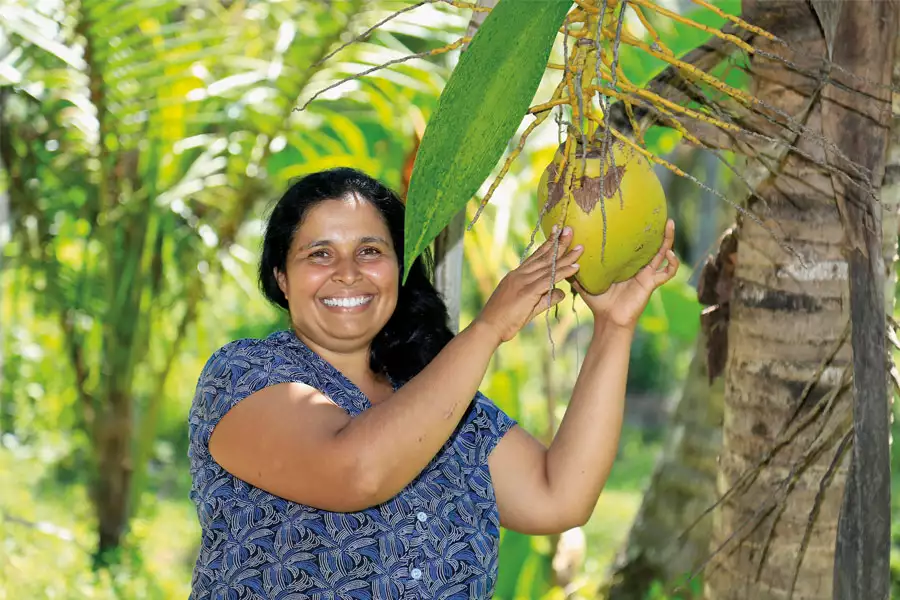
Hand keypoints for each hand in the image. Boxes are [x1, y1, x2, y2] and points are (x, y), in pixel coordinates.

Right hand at [475, 226, 583, 343]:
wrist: (489, 327)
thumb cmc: (503, 320)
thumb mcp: (527, 307)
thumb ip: (545, 298)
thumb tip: (561, 292)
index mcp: (516, 276)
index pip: (535, 257)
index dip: (547, 245)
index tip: (556, 234)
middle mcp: (519, 275)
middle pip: (543, 257)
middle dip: (558, 243)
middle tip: (570, 230)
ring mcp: (523, 282)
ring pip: (549, 266)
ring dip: (566, 255)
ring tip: (580, 247)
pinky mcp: (528, 292)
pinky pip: (549, 279)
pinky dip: (564, 272)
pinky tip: (575, 267)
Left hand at [571, 219, 678, 330]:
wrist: (608, 318)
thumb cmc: (598, 301)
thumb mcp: (585, 280)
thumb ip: (575, 268)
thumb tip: (560, 253)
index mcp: (626, 264)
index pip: (635, 244)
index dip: (638, 231)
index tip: (638, 214)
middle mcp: (639, 266)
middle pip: (653, 244)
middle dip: (659, 230)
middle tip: (663, 214)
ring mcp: (647, 273)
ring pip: (664, 252)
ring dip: (669, 239)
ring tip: (670, 224)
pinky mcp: (651, 282)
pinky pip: (667, 272)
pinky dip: (672, 263)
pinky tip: (670, 254)